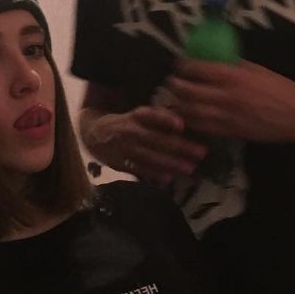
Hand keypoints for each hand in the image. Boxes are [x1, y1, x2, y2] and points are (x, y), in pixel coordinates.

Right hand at [84, 105, 205, 184]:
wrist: (92, 134)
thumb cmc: (124, 122)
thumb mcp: (138, 114)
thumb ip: (158, 117)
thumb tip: (184, 121)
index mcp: (134, 116)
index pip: (150, 115)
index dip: (165, 119)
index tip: (181, 125)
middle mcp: (129, 131)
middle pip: (156, 139)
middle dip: (180, 147)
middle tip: (201, 152)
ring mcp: (123, 148)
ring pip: (149, 156)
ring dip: (171, 163)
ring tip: (190, 168)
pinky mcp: (119, 162)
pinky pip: (138, 168)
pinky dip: (152, 174)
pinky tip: (168, 178)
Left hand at [166, 59, 294, 143]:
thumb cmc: (281, 88)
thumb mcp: (257, 70)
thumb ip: (234, 65)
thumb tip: (215, 59)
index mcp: (234, 77)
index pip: (198, 69)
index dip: (183, 66)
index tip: (178, 65)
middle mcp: (226, 96)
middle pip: (189, 91)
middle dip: (175, 86)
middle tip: (172, 82)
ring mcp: (227, 116)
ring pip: (191, 112)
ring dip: (178, 105)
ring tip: (174, 100)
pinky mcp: (230, 132)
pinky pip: (203, 127)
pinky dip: (191, 122)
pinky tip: (186, 117)